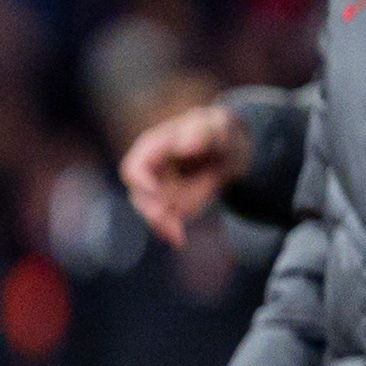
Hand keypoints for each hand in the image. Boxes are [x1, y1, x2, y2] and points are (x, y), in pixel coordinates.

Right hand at [120, 102, 251, 247]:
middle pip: (140, 197)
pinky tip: (179, 239)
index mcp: (152, 148)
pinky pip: (163, 221)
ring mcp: (157, 189)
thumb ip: (202, 132)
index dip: (140, 183)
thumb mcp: (217, 126)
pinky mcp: (167, 204)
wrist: (232, 151)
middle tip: (173, 227)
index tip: (156, 193)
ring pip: (151, 213)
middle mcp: (149, 171)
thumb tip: (183, 145)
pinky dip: (170, 231)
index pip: (134, 168)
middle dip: (154, 213)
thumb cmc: (220, 131)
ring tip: (179, 236)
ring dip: (164, 225)